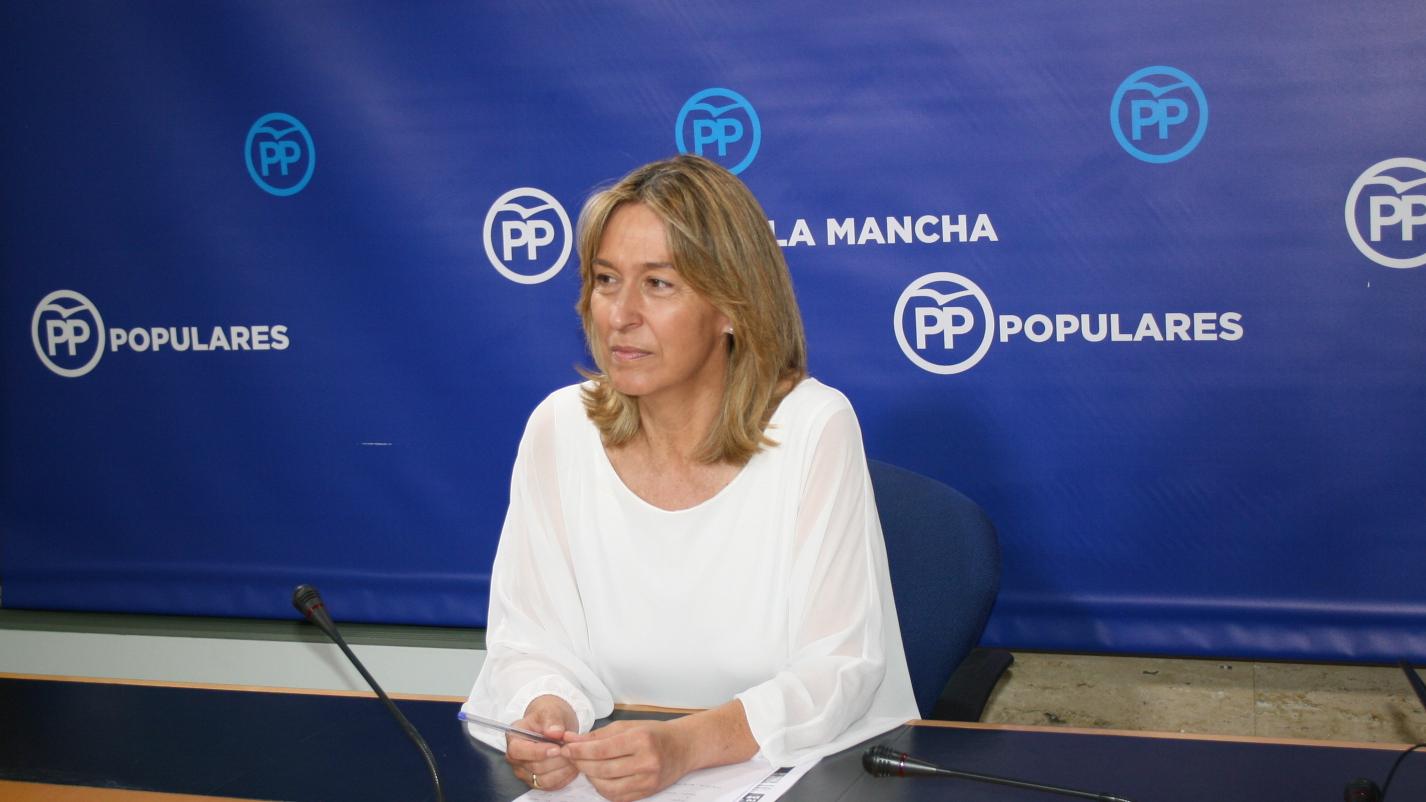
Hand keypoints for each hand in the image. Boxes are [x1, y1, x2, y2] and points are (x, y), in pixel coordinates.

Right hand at [505, 695, 578, 791]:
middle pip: (534, 767)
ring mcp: (525, 771)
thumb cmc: (548, 715)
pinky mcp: (536, 781)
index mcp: (513, 738)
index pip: (519, 751)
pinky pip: (551, 785)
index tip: (557, 748)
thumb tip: (554, 732)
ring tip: (575, 757)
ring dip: (562, 770)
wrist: (554, 723)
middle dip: (556, 760)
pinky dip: (564, 777)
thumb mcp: (550, 710)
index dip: (538, 752)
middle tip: (572, 751)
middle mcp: (515, 758)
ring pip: (544, 779)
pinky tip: (574, 766)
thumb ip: (552, 720)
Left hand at [561, 719, 691, 801]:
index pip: (602, 749)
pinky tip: (600, 778)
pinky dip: (603, 789)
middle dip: (581, 764)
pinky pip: (617, 797)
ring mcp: (648, 780)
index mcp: (641, 740)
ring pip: (607, 787)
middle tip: (571, 757)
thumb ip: (599, 735)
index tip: (566, 748)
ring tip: (586, 767)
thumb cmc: (655, 733)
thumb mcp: (628, 727)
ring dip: (590, 778)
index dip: (580, 751)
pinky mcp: (647, 792)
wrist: (684, 747)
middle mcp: (646, 761)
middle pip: (602, 769)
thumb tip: (571, 740)